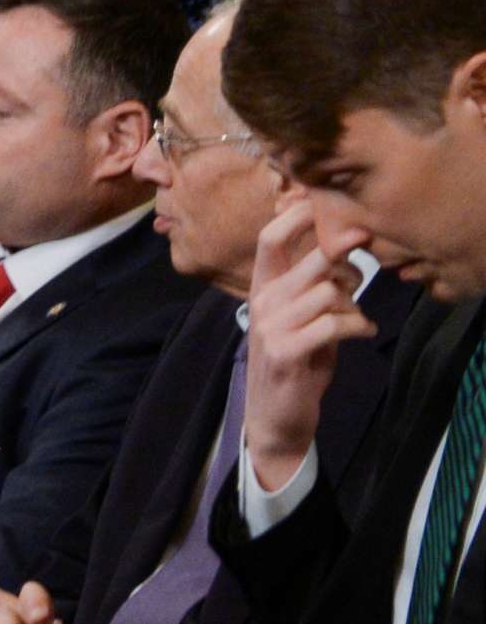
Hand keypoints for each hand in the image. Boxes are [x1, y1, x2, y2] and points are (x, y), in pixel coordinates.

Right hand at [244, 199, 376, 493]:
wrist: (276, 414)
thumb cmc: (295, 358)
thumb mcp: (299, 315)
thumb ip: (313, 283)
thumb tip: (343, 247)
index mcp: (262, 287)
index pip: (269, 238)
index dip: (296, 216)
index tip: (323, 208)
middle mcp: (262, 301)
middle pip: (313, 261)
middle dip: (348, 267)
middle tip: (356, 284)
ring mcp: (270, 326)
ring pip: (329, 292)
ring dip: (354, 305)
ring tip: (355, 319)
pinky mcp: (286, 351)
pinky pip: (334, 324)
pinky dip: (358, 327)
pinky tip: (361, 334)